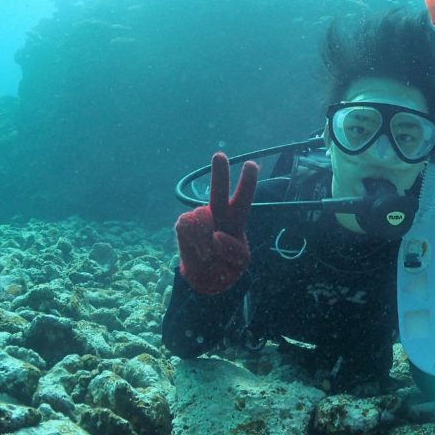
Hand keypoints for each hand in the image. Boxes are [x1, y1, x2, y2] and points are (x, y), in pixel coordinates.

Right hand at [176, 152, 258, 294]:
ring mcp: (200, 218)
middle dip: (220, 173)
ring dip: (205, 240)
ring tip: (209, 254)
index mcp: (236, 218)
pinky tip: (199, 252)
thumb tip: (216, 235)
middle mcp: (218, 213)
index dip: (247, 182)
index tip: (251, 164)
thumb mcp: (240, 262)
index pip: (244, 198)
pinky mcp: (183, 225)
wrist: (206, 279)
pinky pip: (187, 228)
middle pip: (219, 190)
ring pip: (201, 217)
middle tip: (220, 155)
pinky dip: (194, 243)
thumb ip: (234, 250)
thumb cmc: (227, 266)